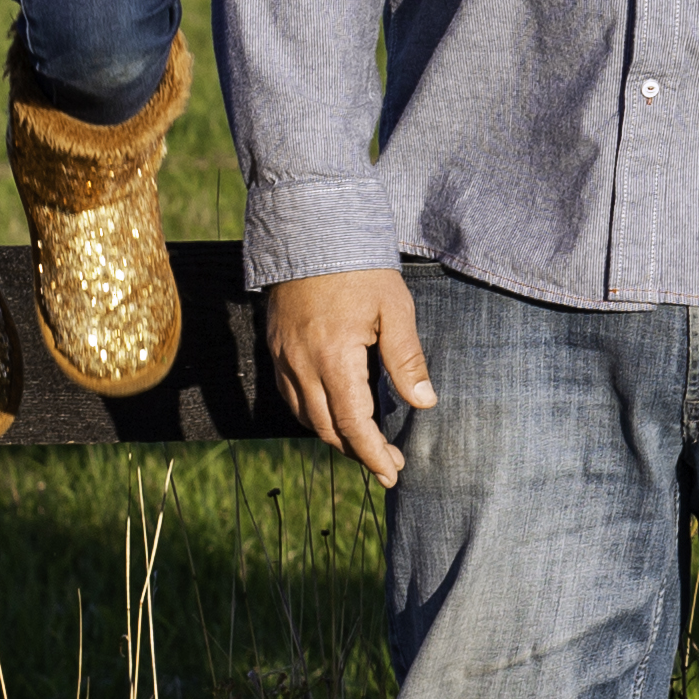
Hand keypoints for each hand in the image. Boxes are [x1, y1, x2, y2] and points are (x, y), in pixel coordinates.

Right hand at [266, 267, 433, 482]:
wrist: (312, 227)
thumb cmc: (361, 266)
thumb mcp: (395, 309)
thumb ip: (407, 360)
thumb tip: (424, 403)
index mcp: (333, 357)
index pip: (352, 423)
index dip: (372, 453)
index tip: (393, 471)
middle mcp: (301, 363)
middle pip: (325, 427)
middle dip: (357, 451)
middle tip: (387, 463)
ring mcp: (282, 356)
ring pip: (304, 415)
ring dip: (333, 435)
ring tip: (364, 443)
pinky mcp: (274, 346)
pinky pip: (289, 394)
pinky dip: (311, 413)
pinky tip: (332, 413)